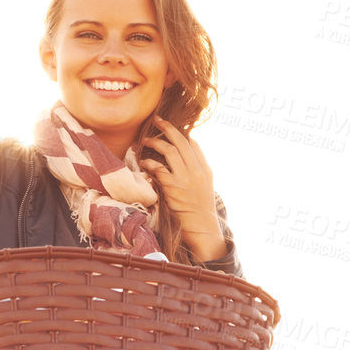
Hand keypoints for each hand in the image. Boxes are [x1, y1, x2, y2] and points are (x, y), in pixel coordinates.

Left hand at [139, 118, 226, 260]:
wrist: (203, 228)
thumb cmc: (200, 210)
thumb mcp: (205, 187)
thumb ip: (196, 172)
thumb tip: (184, 160)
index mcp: (205, 169)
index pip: (194, 144)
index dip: (181, 134)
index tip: (170, 130)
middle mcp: (196, 171)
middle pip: (181, 141)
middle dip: (168, 128)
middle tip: (157, 120)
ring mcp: (185, 179)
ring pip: (169, 151)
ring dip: (155, 143)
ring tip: (146, 141)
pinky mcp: (173, 189)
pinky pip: (159, 169)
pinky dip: (149, 163)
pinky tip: (143, 162)